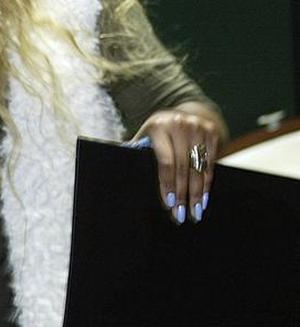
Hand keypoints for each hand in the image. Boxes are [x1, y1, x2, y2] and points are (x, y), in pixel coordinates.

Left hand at [134, 103, 224, 224]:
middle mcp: (179, 125)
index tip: (168, 203)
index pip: (165, 162)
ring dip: (197, 192)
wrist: (183, 112)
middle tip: (181, 214)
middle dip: (182, 194)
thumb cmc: (158, 132)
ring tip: (195, 211)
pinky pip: (210, 162)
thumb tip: (114, 174)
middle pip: (183, 167)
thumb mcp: (145, 136)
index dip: (167, 184)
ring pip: (198, 167)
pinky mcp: (212, 132)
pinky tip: (204, 196)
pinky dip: (207, 181)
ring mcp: (198, 127)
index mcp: (158, 127)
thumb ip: (136, 151)